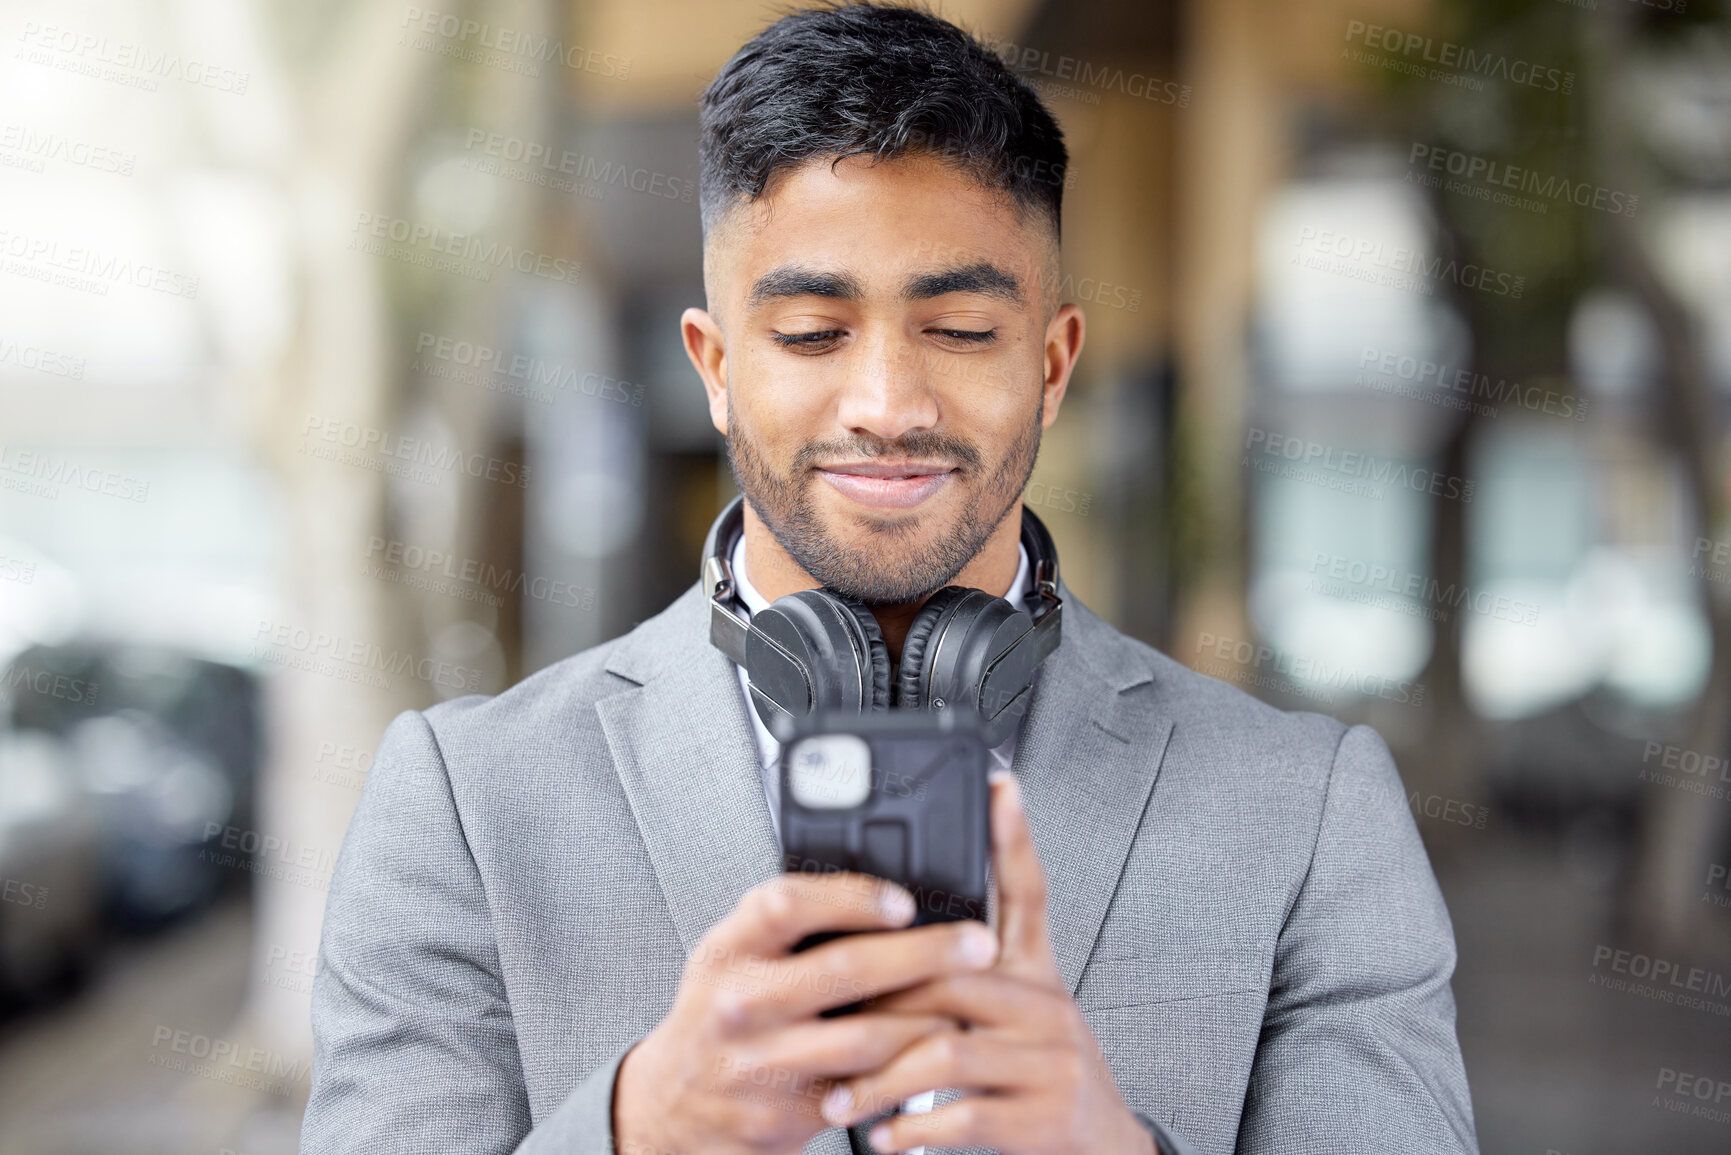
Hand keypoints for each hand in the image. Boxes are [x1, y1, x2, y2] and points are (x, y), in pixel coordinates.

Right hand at [612, 868, 1000, 1154]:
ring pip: (867, 1037)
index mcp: (728, 950)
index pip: (787, 905)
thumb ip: (789, 923)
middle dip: (926, 954)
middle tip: (977, 942)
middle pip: (845, 969)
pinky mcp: (788, 1112)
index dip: (851, 897)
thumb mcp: (733, 954)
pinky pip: (865, 1086)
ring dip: (930, 1017)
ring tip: (969, 997)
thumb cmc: (719, 1014)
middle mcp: (741, 1003)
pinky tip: (933, 1047)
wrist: (676, 1105)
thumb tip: (879, 887)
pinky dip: (907, 1066)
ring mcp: (763, 1062)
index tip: (903, 899)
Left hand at [818, 774, 1156, 1154]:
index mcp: (1035, 976)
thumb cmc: (1044, 1083)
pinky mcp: (1047, 1117)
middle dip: (880, 1002)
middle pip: (953, 976)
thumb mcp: (1021, 1016)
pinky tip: (885, 1136)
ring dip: (881, 1079)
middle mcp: (1048, 1008)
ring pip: (948, 1050)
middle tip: (828, 1020)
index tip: (997, 786)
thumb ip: (969, 979)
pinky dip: (913, 1128)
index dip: (1013, 837)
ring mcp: (1052, 1062)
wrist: (1105, 1154)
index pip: (1027, 892)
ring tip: (844, 1095)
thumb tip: (894, 949)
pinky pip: (965, 1113)